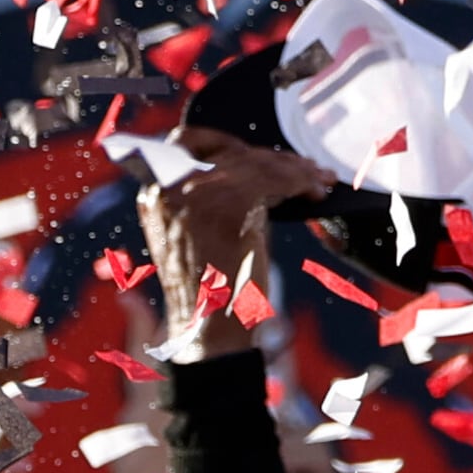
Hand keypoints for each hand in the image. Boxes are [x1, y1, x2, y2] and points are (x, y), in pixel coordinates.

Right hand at [134, 131, 330, 358]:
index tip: (260, 151)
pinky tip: (314, 192)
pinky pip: (271, 181)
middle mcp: (168, 188)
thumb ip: (215, 195)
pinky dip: (299, 182)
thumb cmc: (212, 288)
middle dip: (274, 158)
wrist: (208, 330)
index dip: (226, 141)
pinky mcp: (227, 208)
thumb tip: (259, 168)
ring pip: (255, 163)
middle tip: (308, 168)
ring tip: (319, 180)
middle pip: (229, 152)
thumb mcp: (200, 231)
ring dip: (295, 169)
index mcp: (153, 193)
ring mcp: (195, 196)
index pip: (186, 142)